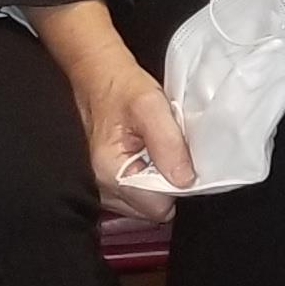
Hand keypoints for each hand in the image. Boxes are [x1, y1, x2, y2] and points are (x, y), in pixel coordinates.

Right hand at [33, 1, 193, 219]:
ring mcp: (104, 187)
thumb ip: (168, 145)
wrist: (99, 76)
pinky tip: (148, 155)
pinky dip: (148, 178)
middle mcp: (102, 186)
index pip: (157, 206)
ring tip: (155, 149)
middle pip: (151, 209)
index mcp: (110, 172)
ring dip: (158, 180)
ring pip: (145, 204)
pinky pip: (138, 194)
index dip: (175, 185)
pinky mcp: (109, 182)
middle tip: (167, 150)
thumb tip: (184, 180)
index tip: (179, 159)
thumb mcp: (151, 106)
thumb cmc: (122, 87)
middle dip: (166, 184)